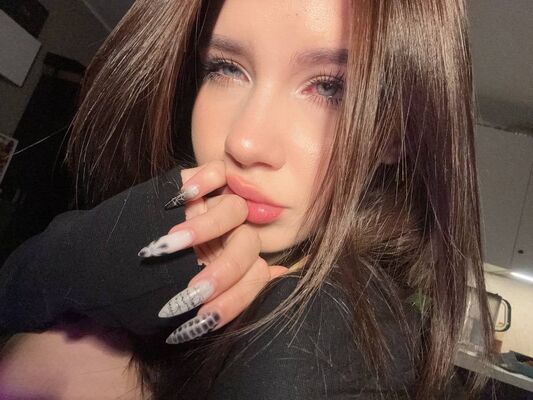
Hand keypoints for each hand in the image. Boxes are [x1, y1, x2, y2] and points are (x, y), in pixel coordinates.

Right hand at [140, 161, 287, 343]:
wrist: (98, 265)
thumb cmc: (140, 288)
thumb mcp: (179, 306)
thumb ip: (224, 298)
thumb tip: (275, 275)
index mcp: (230, 265)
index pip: (255, 274)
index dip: (237, 296)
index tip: (205, 315)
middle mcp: (226, 235)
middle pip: (249, 242)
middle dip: (225, 271)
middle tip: (195, 291)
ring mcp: (211, 207)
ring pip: (235, 208)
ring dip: (206, 228)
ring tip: (173, 243)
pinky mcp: (191, 183)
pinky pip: (216, 171)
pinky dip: (205, 181)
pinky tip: (184, 198)